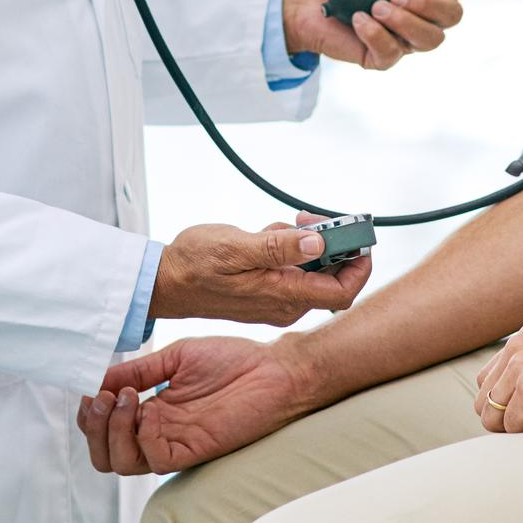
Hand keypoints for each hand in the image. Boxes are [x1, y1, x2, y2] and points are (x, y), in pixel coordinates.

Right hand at [78, 335, 316, 474]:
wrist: (273, 368)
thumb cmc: (232, 360)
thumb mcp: (175, 357)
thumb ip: (139, 370)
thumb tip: (99, 377)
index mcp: (152, 411)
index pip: (105, 428)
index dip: (91, 414)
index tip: (91, 388)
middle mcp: (158, 431)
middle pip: (106, 454)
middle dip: (94, 428)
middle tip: (102, 398)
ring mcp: (174, 442)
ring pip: (123, 462)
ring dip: (112, 430)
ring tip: (122, 399)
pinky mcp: (192, 450)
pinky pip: (154, 459)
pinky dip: (139, 435)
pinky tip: (147, 407)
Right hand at [150, 218, 373, 326]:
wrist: (164, 281)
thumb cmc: (194, 264)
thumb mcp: (236, 248)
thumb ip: (279, 247)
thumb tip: (319, 244)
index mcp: (282, 296)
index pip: (342, 292)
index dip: (359, 265)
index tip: (358, 236)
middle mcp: (284, 304)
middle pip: (330, 277)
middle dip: (329, 244)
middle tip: (309, 218)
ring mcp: (275, 300)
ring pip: (311, 270)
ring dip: (305, 243)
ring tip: (279, 225)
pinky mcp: (266, 291)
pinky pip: (293, 270)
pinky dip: (289, 249)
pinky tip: (267, 235)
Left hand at [282, 0, 464, 69]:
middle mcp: (419, 14)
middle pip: (452, 16)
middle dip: (428, 2)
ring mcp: (401, 37)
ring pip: (431, 40)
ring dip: (406, 20)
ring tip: (378, 6)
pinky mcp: (379, 57)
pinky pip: (392, 53)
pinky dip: (376, 33)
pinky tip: (359, 18)